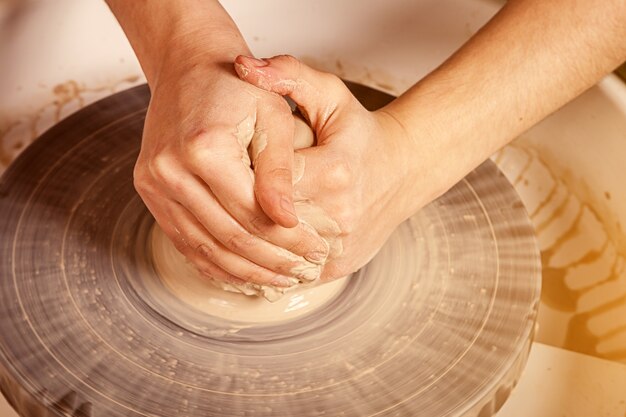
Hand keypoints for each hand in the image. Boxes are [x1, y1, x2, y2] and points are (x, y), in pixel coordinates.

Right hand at [134, 51, 329, 287]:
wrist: (189, 68)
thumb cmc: (238, 87)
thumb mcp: (272, 115)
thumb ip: (280, 170)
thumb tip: (287, 221)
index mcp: (204, 147)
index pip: (254, 212)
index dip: (290, 238)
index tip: (317, 250)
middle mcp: (169, 169)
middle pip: (229, 236)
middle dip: (272, 261)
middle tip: (303, 273)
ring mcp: (153, 184)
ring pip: (205, 247)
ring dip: (245, 271)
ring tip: (280, 280)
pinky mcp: (149, 192)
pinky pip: (184, 241)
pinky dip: (215, 263)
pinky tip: (243, 275)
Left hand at [235, 55, 431, 280]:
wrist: (403, 172)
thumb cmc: (361, 135)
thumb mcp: (331, 97)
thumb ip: (288, 76)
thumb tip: (243, 67)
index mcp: (333, 171)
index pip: (265, 182)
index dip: (236, 176)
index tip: (221, 169)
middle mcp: (337, 215)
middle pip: (263, 222)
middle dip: (234, 211)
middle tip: (212, 198)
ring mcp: (337, 248)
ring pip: (271, 255)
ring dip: (242, 243)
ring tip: (221, 224)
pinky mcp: (335, 269)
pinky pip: (286, 273)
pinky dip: (262, 263)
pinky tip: (246, 247)